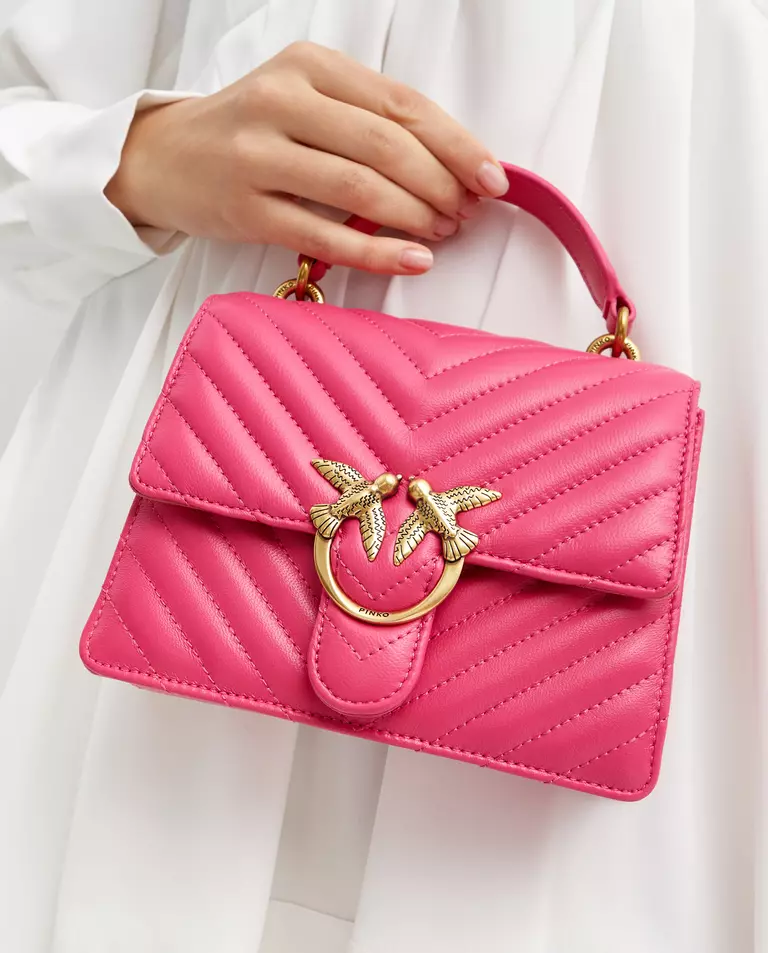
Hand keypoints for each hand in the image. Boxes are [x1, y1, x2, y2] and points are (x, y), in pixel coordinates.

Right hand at [106, 41, 508, 274]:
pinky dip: (376, 251)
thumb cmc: (248, 131)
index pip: (401, 104)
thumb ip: (366, 121)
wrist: (161, 158)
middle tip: (467, 214)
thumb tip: (449, 167)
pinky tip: (412, 260)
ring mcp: (259, 156)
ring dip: (415, 216)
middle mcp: (283, 101)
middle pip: (386, 146)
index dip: (456, 144)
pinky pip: (325, 235)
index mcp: (309, 66)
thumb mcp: (304, 100)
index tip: (493, 177)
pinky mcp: (245, 210)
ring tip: (443, 234)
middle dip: (441, 185)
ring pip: (359, 187)